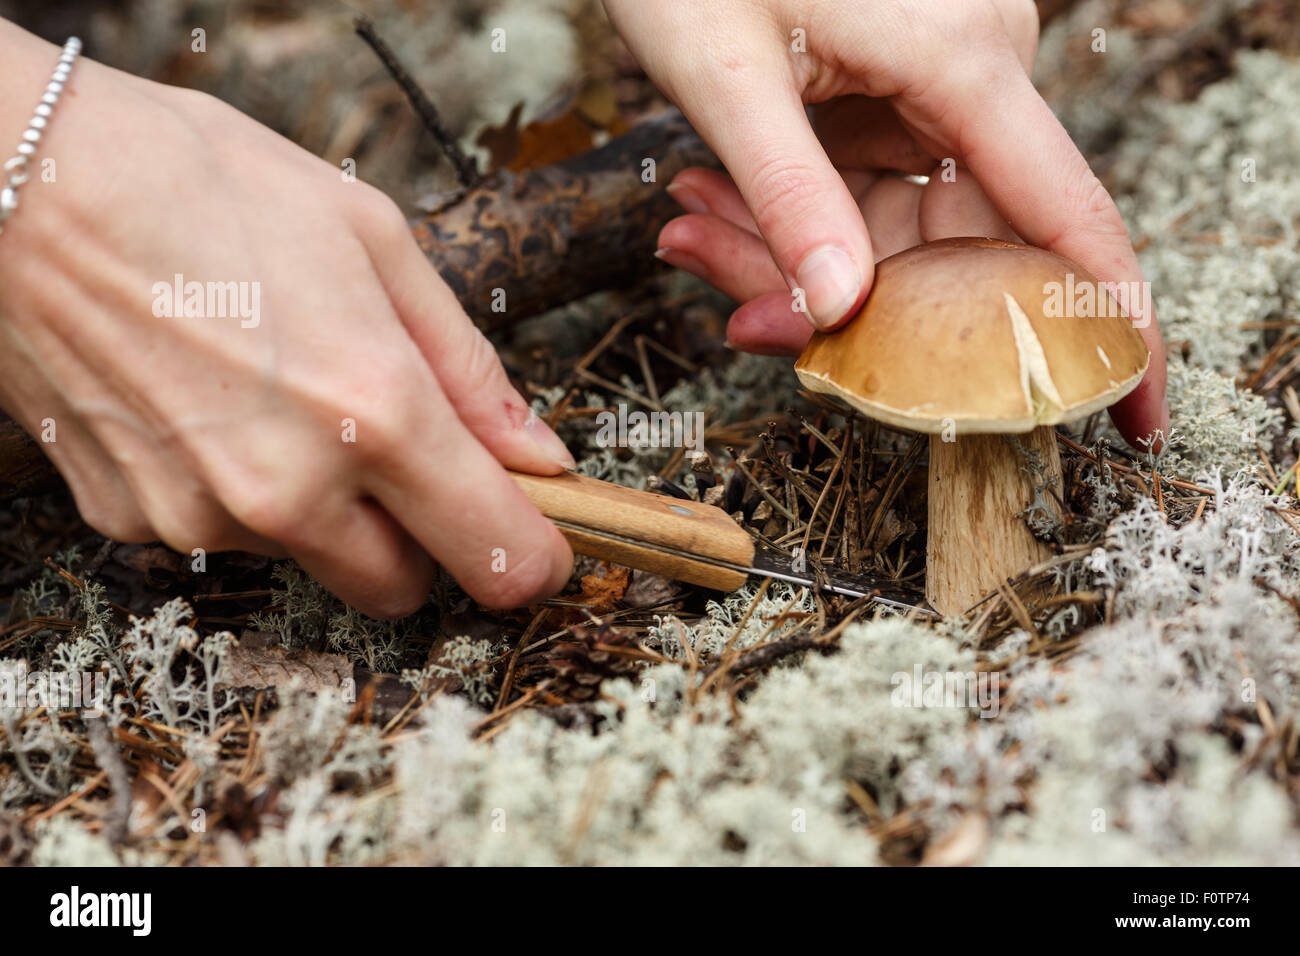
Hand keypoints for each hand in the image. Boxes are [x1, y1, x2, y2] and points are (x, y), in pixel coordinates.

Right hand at [0, 24, 573, 616]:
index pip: (495, 555)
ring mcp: (201, 514)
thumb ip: (470, 369)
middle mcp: (291, 488)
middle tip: (400, 450)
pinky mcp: (131, 518)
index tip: (540, 543)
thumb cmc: (205, 184)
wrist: (21, 178)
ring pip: (312, 558)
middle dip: (420, 536)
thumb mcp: (375, 242)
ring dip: (325, 507)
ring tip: (281, 391)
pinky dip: (240, 491)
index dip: (533, 558)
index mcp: (375, 412)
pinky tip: (210, 401)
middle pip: (404, 586)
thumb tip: (539, 456)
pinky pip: (225, 535)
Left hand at [606, 0, 1167, 447]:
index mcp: (964, 58)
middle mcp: (975, 72)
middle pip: (952, 244)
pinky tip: (712, 205)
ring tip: (694, 231)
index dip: (1108, 325)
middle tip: (743, 319)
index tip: (1136, 413)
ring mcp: (940, 82)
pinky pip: (869, 192)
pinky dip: (797, 221)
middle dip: (849, 306)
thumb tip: (838, 311)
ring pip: (897, 228)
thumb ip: (785, 196)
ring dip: (796, 259)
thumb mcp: (724, 74)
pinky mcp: (901, 89)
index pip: (1065, 215)